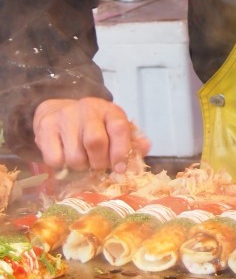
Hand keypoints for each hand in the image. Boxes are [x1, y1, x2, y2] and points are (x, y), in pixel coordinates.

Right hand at [32, 97, 149, 173]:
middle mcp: (88, 109)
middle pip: (95, 142)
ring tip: (81, 159)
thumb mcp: (113, 129)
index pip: (119, 128)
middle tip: (97, 165)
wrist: (58, 110)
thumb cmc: (92, 125)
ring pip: (74, 155)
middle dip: (98, 162)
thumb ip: (131, 141)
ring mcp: (65, 116)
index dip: (121, 152)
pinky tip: (64, 156)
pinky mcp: (46, 126)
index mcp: (109, 110)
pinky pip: (54, 159)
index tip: (119, 168)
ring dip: (80, 166)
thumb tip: (146, 147)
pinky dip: (61, 166)